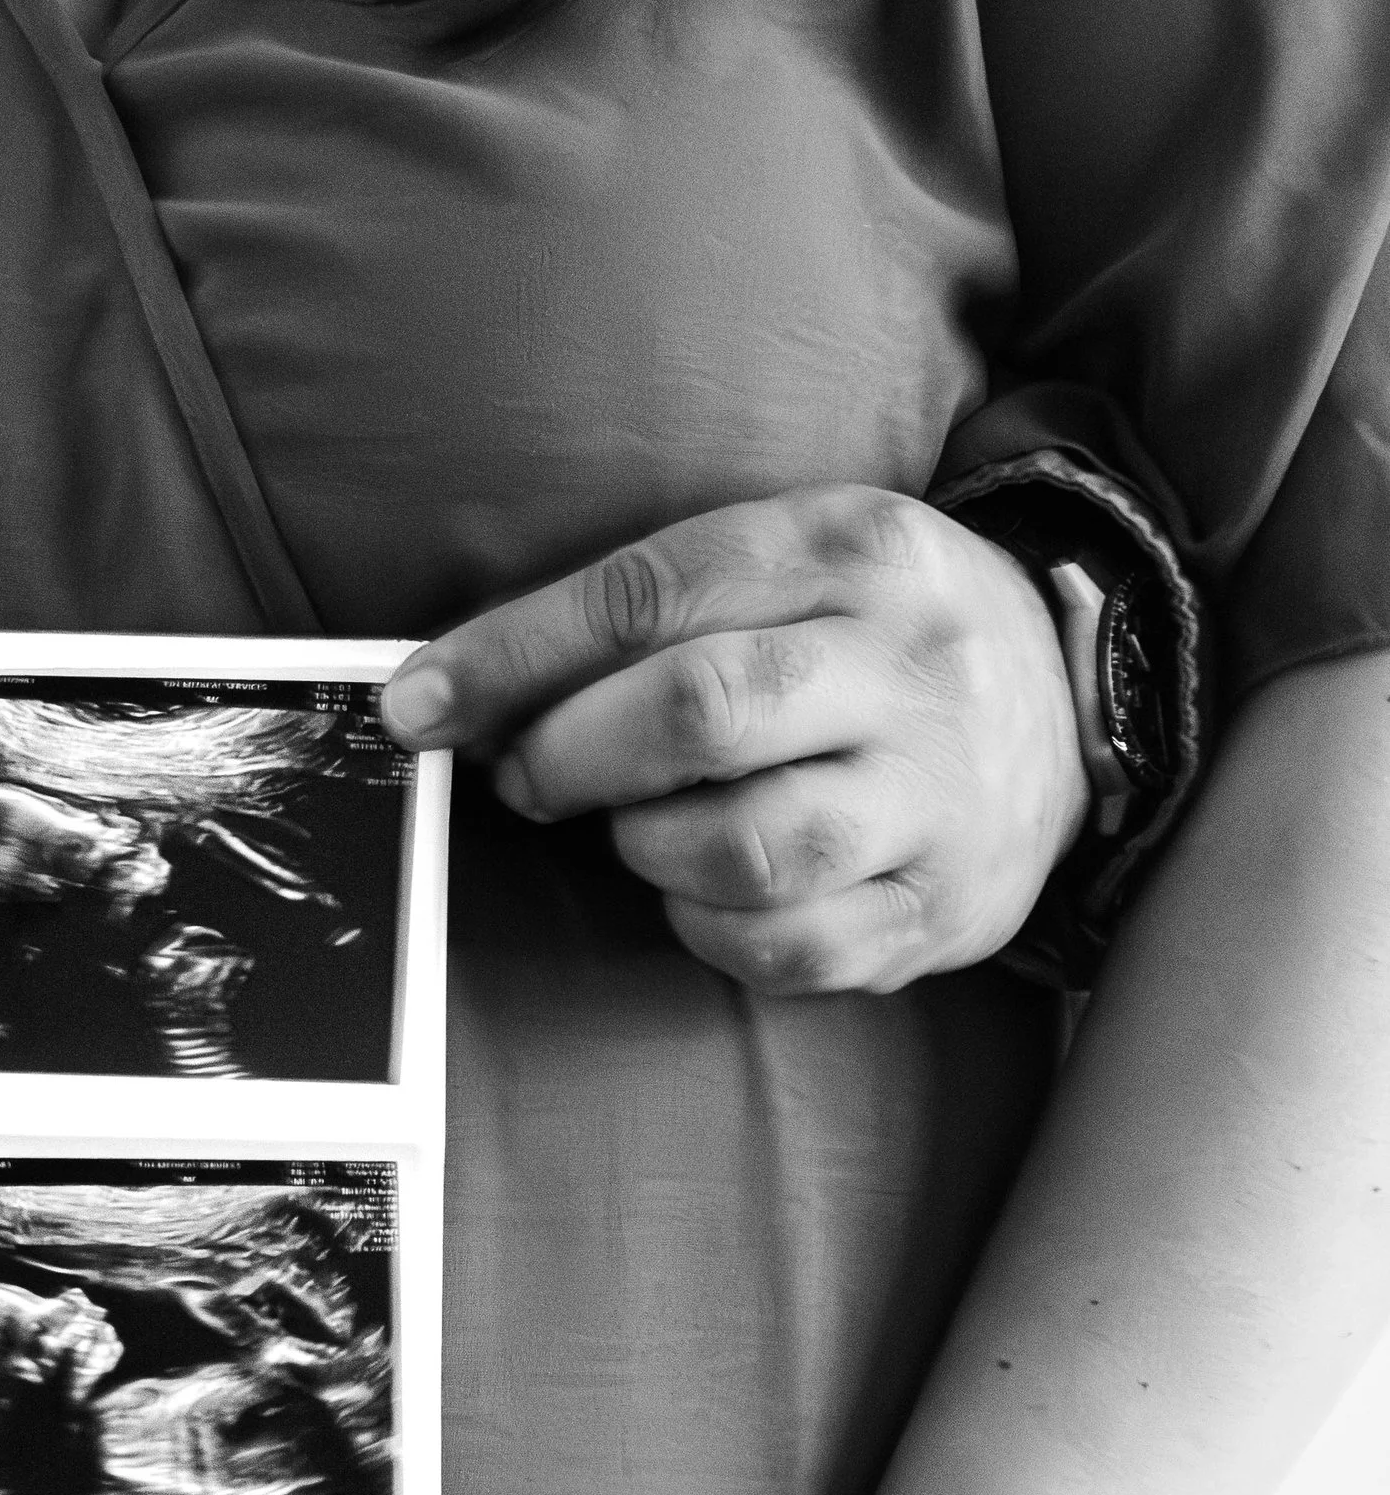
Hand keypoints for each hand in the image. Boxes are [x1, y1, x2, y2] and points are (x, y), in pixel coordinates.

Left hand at [381, 487, 1089, 993]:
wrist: (1077, 707)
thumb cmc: (879, 638)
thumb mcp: (793, 563)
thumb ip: (644, 609)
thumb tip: (461, 688)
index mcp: (854, 548)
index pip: (651, 594)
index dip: (512, 657)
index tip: (417, 706)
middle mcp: (909, 666)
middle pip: (695, 713)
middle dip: (571, 758)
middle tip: (531, 779)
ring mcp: (937, 796)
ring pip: (743, 846)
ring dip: (648, 849)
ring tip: (642, 829)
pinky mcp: (943, 908)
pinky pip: (785, 945)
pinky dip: (708, 930)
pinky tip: (703, 894)